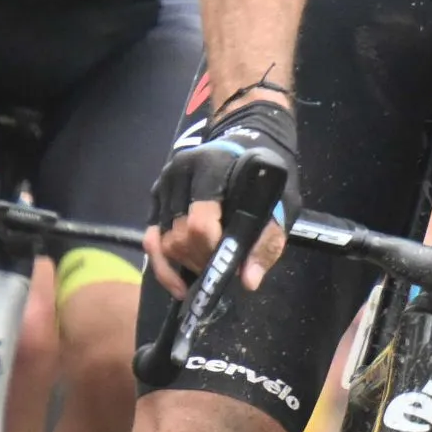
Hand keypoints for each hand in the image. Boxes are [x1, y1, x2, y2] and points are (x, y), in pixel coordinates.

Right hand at [144, 89, 294, 292]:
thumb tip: (248, 280)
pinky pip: (151, 239)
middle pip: (179, 235)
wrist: (245, 146)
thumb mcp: (281, 204)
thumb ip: (266, 240)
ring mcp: (164, 184)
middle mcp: (180, 172)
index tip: (230, 263)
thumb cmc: (264, 178)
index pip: (199, 222)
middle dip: (200, 260)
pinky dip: (163, 266)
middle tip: (221, 269)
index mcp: (211, 167)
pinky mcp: (156, 197)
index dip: (211, 250)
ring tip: (208, 269)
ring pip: (163, 241)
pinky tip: (179, 285)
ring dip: (184, 264)